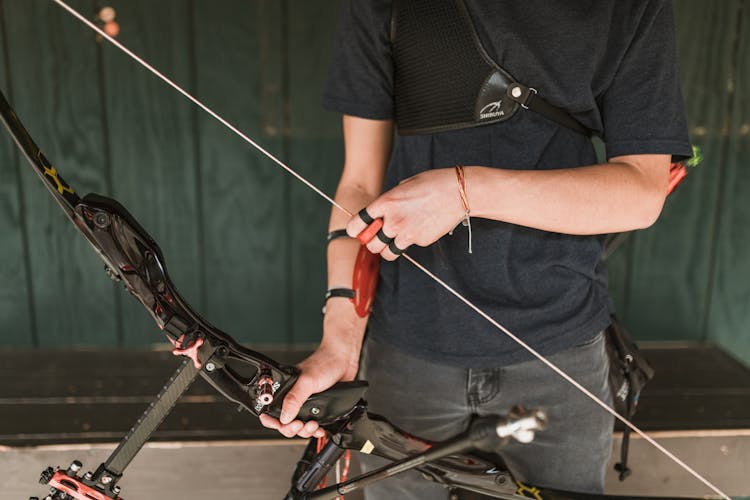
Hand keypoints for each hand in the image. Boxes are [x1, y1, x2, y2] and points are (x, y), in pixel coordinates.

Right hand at [259, 302, 361, 437]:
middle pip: (285, 423)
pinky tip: (320, 429)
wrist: (343, 360)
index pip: (271, 411)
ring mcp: (306, 404)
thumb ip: (294, 399)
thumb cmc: (324, 363)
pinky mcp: (318, 408)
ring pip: (299, 426)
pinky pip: (312, 425)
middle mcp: (294, 397)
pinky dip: (315, 430)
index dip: (273, 422)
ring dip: (305, 430)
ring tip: (313, 425)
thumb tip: (284, 417)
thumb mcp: (307, 382)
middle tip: (301, 425)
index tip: (281, 426)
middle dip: (293, 428)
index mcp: (285, 390)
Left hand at [346, 168, 464, 259]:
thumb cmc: (433, 184)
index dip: (355, 229)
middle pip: (370, 244)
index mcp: (385, 203)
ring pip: (386, 253)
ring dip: (387, 248)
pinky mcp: (420, 241)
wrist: (458, 192)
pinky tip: (420, 228)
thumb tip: (383, 212)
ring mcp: (407, 233)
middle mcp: (393, 221)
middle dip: (372, 242)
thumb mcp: (404, 186)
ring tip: (395, 239)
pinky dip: (410, 242)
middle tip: (378, 237)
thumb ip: (390, 200)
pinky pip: (408, 247)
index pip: (357, 223)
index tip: (358, 230)